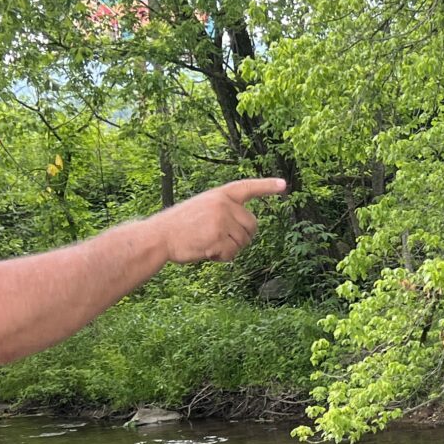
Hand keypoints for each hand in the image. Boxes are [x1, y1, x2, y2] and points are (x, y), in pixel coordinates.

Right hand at [158, 178, 286, 263]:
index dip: (267, 186)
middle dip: (243, 238)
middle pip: (252, 226)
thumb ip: (225, 212)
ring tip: (208, 243)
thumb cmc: (180, 226)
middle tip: (222, 241)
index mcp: (220, 194)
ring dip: (229, 249)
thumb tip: (248, 228)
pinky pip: (232, 254)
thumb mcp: (203, 208)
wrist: (160, 236)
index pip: (248, 187)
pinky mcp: (218, 237)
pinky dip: (221, 258)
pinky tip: (206, 251)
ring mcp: (222, 220)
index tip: (283, 185)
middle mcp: (224, 204)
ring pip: (243, 243)